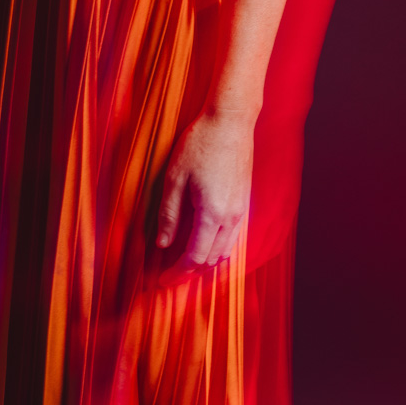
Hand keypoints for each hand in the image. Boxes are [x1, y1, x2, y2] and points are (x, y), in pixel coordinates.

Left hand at [157, 109, 253, 269]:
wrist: (230, 122)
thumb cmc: (199, 144)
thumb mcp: (174, 178)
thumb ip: (169, 214)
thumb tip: (161, 244)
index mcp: (212, 214)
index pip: (195, 258)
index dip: (177, 274)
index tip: (161, 282)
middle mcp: (231, 217)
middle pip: (211, 260)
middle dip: (189, 273)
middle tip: (168, 276)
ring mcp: (241, 211)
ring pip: (225, 252)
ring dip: (204, 262)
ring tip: (183, 264)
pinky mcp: (244, 203)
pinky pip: (232, 238)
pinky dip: (216, 249)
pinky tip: (203, 244)